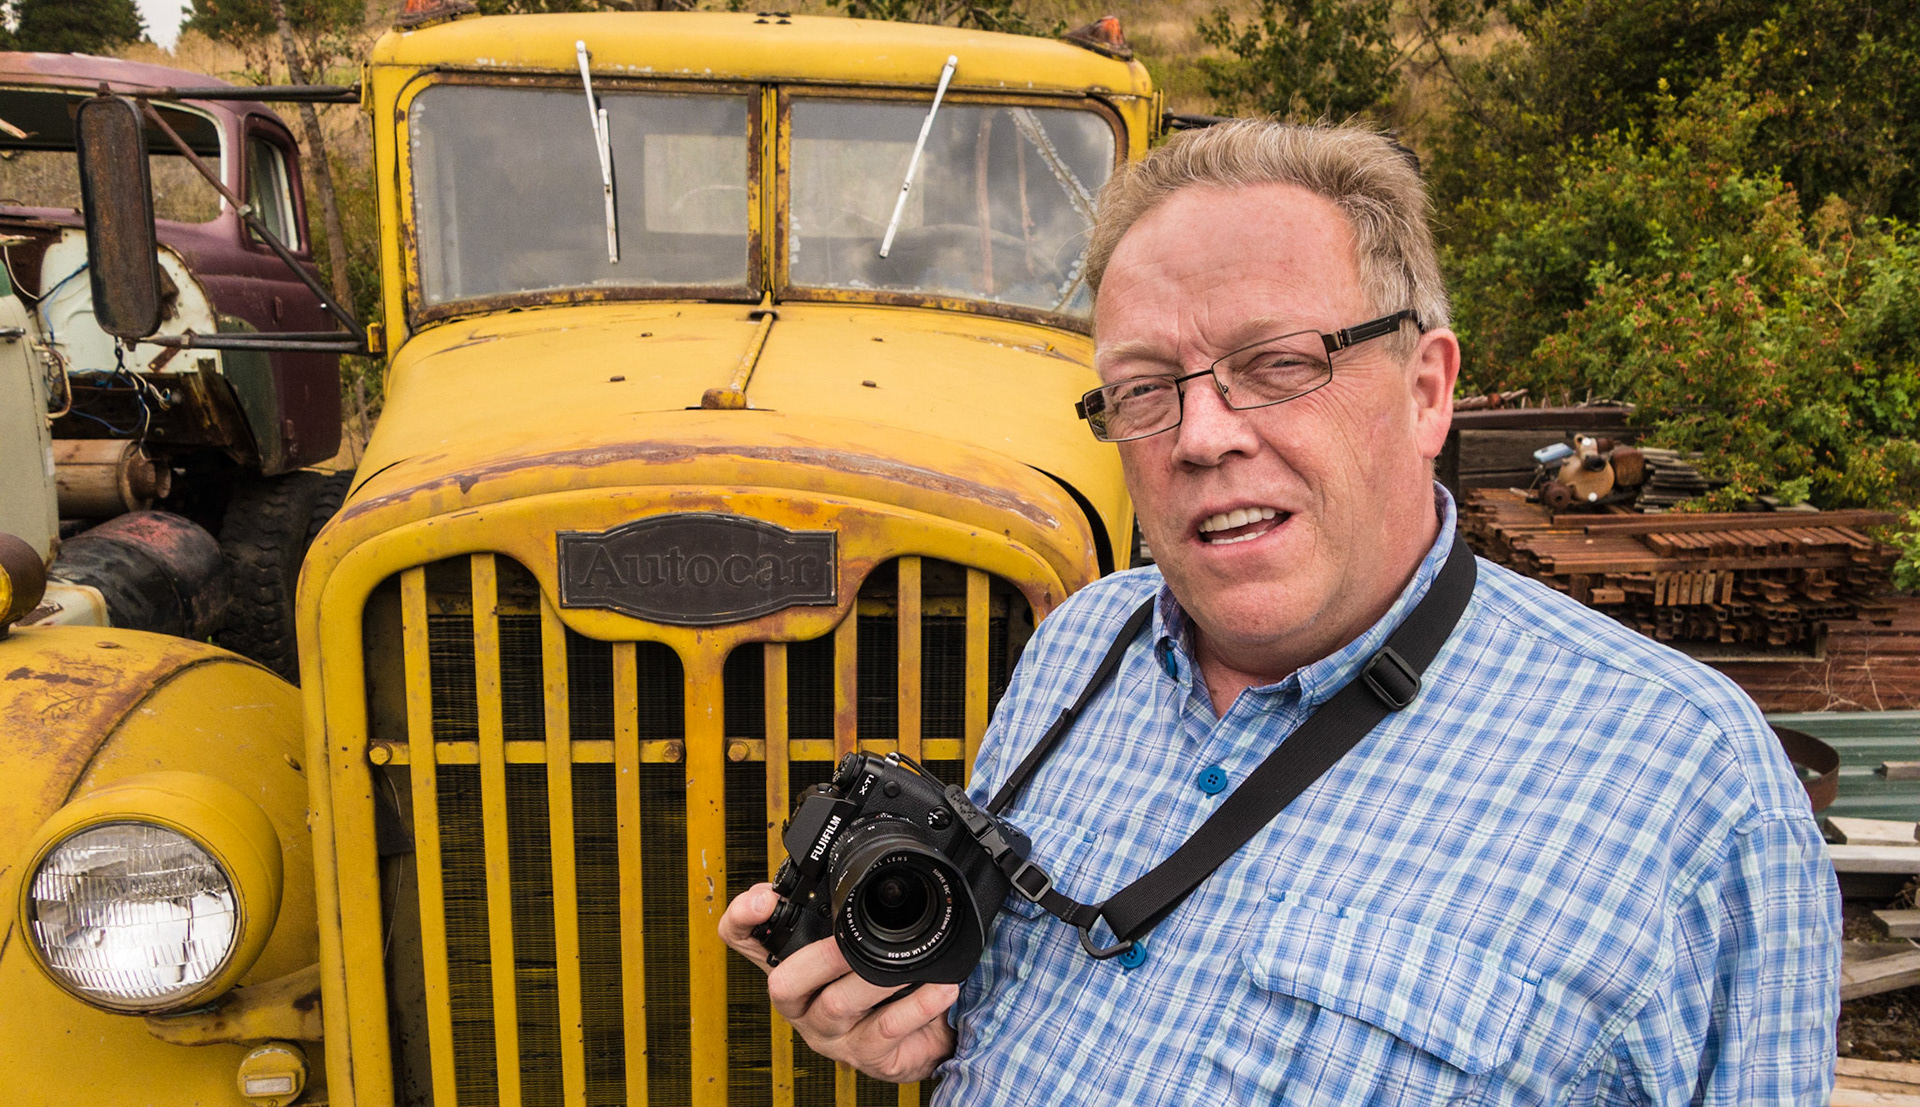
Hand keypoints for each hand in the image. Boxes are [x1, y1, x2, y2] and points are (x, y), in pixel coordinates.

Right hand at [719, 882, 958, 1082]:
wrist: (926, 1036)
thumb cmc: (886, 984)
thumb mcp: (862, 942)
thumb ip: (846, 908)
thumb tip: (849, 861)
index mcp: (792, 965)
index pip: (745, 940)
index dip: (742, 920)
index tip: (764, 899)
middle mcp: (802, 1002)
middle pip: (784, 984)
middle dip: (819, 957)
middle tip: (849, 940)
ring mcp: (831, 1034)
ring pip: (837, 1006)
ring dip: (874, 981)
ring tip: (908, 965)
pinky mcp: (865, 1058)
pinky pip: (885, 1031)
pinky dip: (916, 1007)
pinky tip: (939, 989)